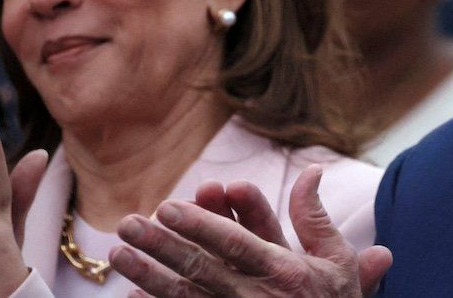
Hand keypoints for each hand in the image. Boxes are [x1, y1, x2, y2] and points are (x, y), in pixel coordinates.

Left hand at [110, 164, 391, 296]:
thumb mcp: (335, 260)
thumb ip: (314, 216)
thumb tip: (312, 169)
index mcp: (284, 270)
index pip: (237, 242)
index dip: (202, 224)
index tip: (168, 207)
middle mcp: (258, 296)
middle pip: (202, 268)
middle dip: (163, 245)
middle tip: (129, 224)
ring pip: (185, 295)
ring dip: (148, 274)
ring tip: (117, 253)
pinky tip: (130, 295)